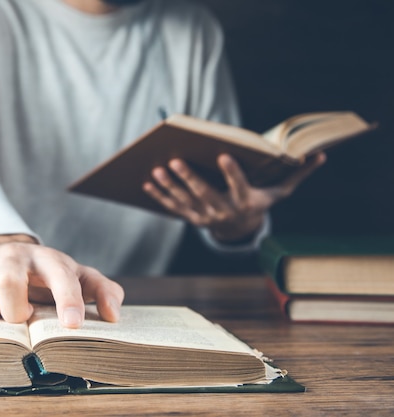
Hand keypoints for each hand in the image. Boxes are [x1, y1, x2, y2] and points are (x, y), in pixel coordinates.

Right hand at [0, 234, 123, 327]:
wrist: (6, 252)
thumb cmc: (47, 275)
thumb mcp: (78, 278)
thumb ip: (103, 291)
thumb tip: (113, 315)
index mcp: (48, 258)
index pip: (60, 276)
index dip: (68, 299)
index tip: (72, 324)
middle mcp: (14, 253)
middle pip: (8, 284)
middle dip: (15, 312)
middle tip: (24, 319)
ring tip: (5, 312)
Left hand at [142, 152, 325, 241]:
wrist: (241, 229)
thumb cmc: (260, 202)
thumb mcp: (279, 192)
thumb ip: (296, 175)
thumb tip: (320, 156)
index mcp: (244, 202)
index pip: (238, 187)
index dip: (232, 173)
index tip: (224, 156)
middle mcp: (223, 211)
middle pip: (204, 195)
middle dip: (189, 178)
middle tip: (175, 160)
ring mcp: (205, 217)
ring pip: (185, 201)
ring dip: (170, 186)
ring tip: (157, 170)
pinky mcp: (191, 218)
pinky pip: (173, 207)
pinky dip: (160, 196)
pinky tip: (147, 183)